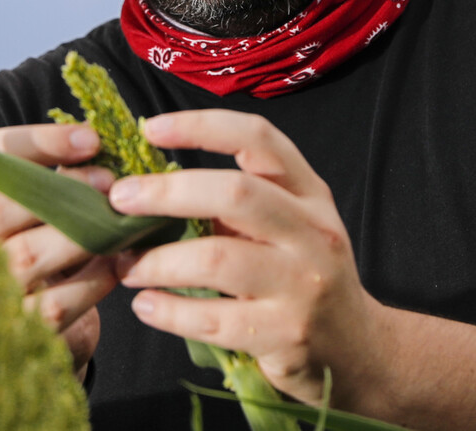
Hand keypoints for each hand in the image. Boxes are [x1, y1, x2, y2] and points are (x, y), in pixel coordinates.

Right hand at [0, 122, 120, 367]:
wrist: (36, 326)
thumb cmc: (49, 245)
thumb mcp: (47, 204)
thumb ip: (66, 174)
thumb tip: (112, 147)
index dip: (43, 141)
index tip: (92, 139)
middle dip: (62, 192)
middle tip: (111, 186)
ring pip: (25, 256)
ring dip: (81, 238)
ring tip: (120, 228)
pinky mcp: (13, 328)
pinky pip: (54, 303)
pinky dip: (93, 282)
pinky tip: (117, 267)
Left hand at [105, 110, 389, 406]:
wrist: (355, 349)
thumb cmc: (301, 274)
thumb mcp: (289, 224)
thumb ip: (239, 200)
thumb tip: (150, 183)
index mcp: (309, 193)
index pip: (258, 139)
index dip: (201, 127)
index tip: (149, 129)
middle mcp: (312, 231)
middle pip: (235, 193)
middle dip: (167, 193)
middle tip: (120, 201)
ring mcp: (302, 284)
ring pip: (218, 260)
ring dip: (159, 262)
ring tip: (127, 266)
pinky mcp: (285, 334)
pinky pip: (213, 320)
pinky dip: (169, 312)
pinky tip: (146, 306)